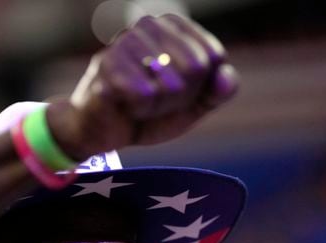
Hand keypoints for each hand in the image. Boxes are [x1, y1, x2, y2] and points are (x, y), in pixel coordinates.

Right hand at [47, 14, 238, 160]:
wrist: (99, 133)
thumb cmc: (146, 113)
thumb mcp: (190, 106)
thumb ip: (216, 92)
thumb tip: (226, 75)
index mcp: (171, 25)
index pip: (213, 57)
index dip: (199, 88)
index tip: (175, 93)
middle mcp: (147, 25)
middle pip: (195, 68)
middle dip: (180, 98)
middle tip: (155, 102)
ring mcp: (124, 43)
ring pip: (172, 84)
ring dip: (158, 107)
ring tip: (138, 104)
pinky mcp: (106, 67)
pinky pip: (146, 96)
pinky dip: (140, 111)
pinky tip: (124, 107)